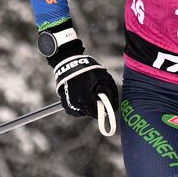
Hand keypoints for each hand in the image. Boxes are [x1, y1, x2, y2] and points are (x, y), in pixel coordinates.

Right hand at [38, 19, 118, 135]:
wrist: (68, 62)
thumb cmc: (87, 69)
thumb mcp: (103, 77)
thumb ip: (111, 92)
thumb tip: (114, 106)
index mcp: (84, 100)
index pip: (96, 114)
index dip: (103, 110)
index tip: (105, 104)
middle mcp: (75, 105)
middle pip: (89, 113)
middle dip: (95, 107)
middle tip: (97, 96)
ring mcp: (68, 104)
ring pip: (81, 112)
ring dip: (87, 106)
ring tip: (88, 93)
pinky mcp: (64, 102)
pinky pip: (74, 109)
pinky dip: (79, 104)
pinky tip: (81, 95)